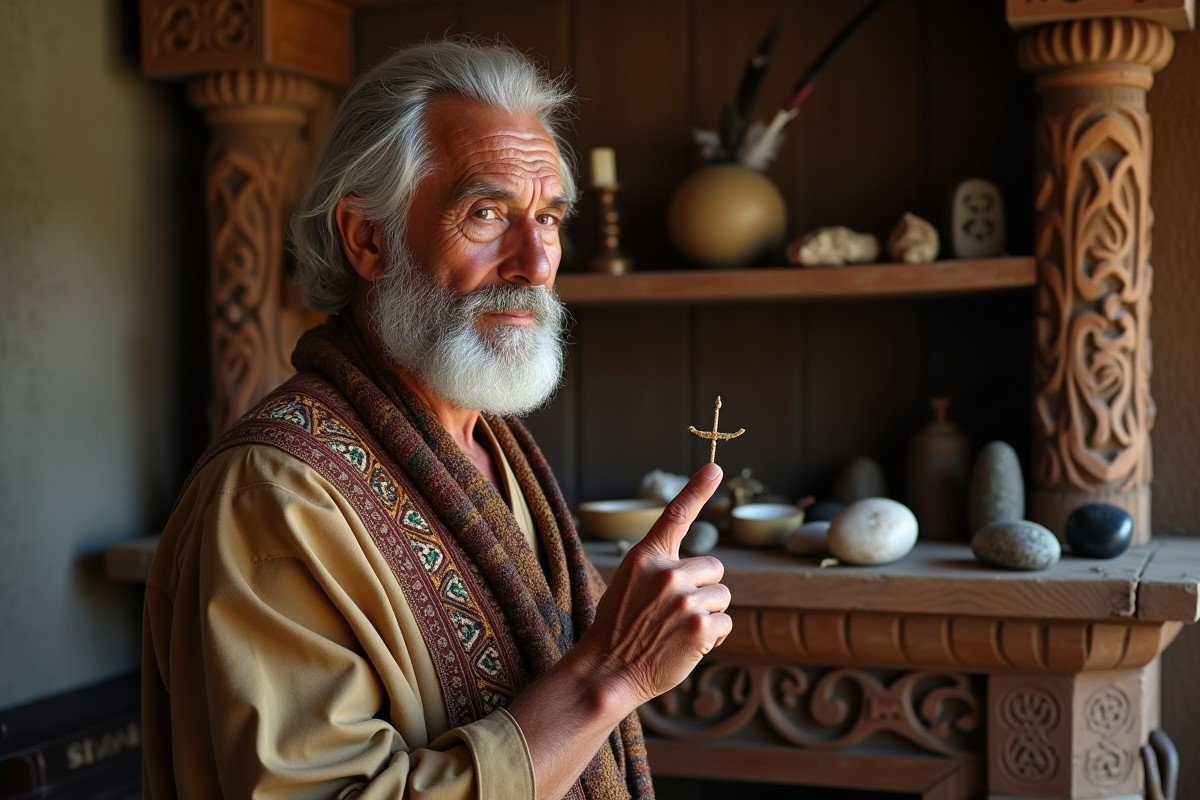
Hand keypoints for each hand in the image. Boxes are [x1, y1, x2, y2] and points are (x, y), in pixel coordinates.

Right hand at [578, 463, 732, 707]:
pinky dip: (714, 638)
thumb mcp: (629, 585)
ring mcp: (683, 599)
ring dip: (709, 614)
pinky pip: (725, 624)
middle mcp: (666, 572)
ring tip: (678, 631)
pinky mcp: (699, 627)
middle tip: (675, 613)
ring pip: (723, 597)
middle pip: (714, 568)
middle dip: (704, 590)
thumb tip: (701, 574)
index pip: (674, 515)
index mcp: (644, 556)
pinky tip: (687, 647)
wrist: (606, 672)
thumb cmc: (618, 630)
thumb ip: (661, 571)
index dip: (697, 489)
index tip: (715, 467)